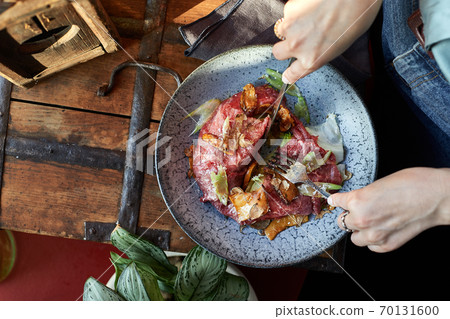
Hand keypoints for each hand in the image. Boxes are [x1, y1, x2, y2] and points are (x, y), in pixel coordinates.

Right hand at [272, 0, 381, 82]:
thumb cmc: (354, 21)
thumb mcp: (337, 48)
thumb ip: (318, 53)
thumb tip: (311, 50)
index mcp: (311, 60)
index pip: (292, 74)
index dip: (289, 74)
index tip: (287, 75)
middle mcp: (297, 47)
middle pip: (278, 53)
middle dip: (284, 48)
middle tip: (295, 40)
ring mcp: (290, 29)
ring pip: (281, 30)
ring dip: (291, 27)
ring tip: (308, 18)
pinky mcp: (289, 11)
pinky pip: (289, 13)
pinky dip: (297, 10)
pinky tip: (311, 6)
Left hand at [328, 168, 449, 251]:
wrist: (436, 196)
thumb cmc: (411, 184)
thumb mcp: (377, 183)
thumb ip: (361, 195)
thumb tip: (350, 199)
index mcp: (357, 201)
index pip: (337, 202)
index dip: (337, 200)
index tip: (336, 200)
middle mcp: (362, 220)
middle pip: (342, 222)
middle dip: (348, 216)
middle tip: (357, 210)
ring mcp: (374, 235)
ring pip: (354, 238)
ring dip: (358, 230)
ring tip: (370, 221)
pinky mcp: (387, 245)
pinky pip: (371, 247)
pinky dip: (373, 240)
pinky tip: (381, 229)